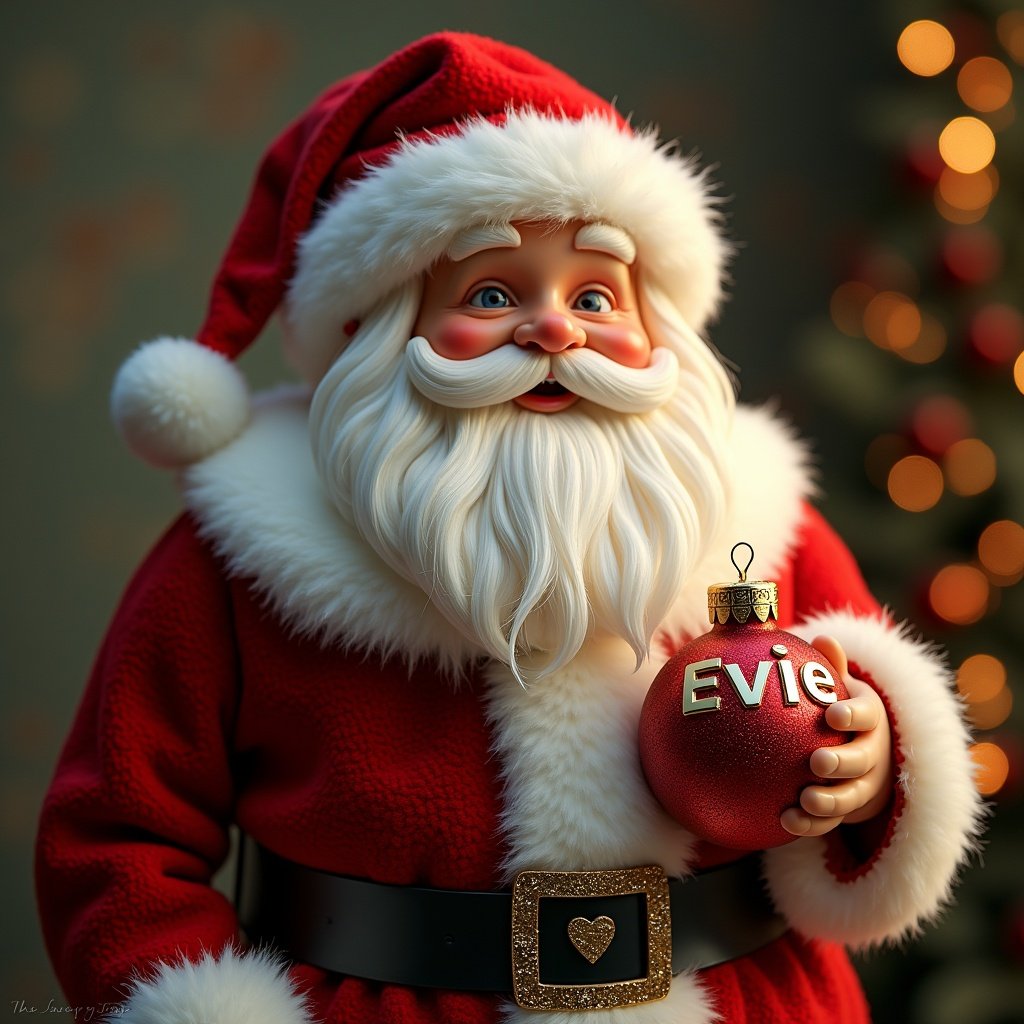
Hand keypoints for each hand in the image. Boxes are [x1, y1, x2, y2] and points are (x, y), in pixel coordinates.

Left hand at [780, 635, 893, 837]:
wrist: (863, 752)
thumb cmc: (838, 709)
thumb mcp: (838, 687)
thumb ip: (829, 666)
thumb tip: (822, 636)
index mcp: (870, 718)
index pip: (868, 714)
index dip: (853, 716)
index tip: (833, 714)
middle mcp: (873, 752)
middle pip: (865, 760)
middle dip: (844, 762)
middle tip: (817, 761)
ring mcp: (864, 784)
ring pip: (852, 796)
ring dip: (830, 801)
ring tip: (805, 800)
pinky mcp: (849, 809)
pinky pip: (832, 821)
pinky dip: (812, 824)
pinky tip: (785, 821)